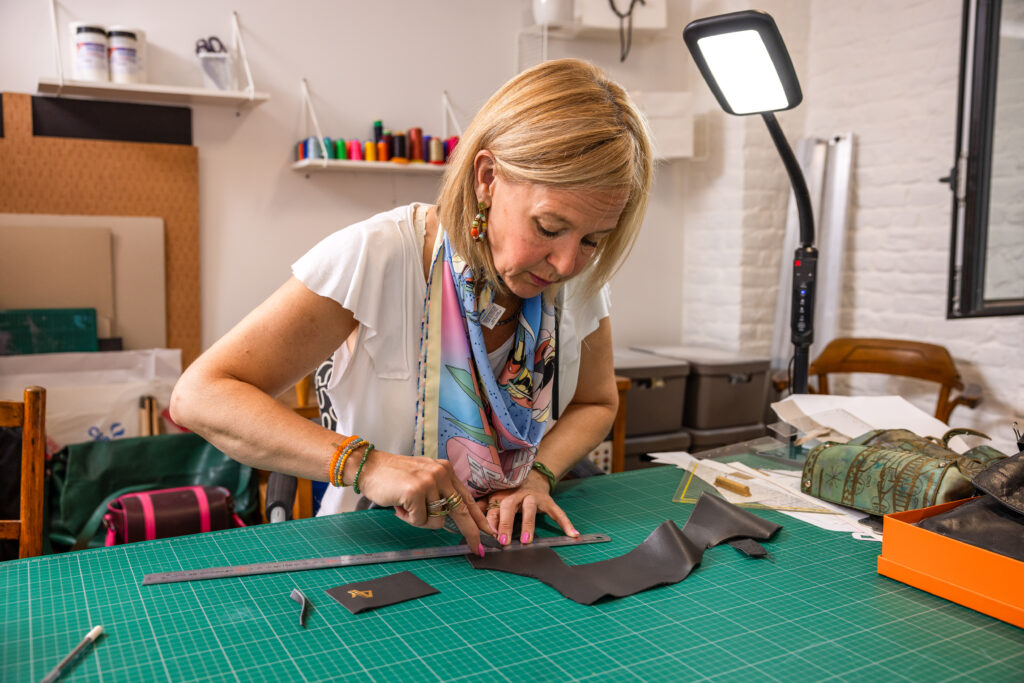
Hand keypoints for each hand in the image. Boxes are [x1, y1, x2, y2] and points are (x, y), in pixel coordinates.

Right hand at [356, 450, 495, 555]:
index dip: (479, 518)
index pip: (467, 498)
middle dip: (471, 533)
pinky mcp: (416, 492)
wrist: (369, 467)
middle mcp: (441, 473)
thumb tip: (455, 519)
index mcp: (446, 470)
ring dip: (421, 520)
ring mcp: (429, 482)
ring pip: (437, 520)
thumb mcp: (423, 479)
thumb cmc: (394, 477)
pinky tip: (399, 506)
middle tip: (476, 549)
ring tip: (407, 507)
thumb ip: (439, 493)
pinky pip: (420, 521)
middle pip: (462, 511)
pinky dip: (408, 519)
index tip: (489, 533)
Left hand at [479, 470, 579, 545]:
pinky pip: (557, 512)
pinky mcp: (548, 501)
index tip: (487, 538)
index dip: (490, 523)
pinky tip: (572, 534)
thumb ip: (481, 508)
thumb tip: (465, 522)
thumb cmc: (508, 492)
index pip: (492, 509)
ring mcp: (533, 497)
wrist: (533, 476)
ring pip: (530, 509)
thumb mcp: (493, 497)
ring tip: (527, 541)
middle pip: (509, 506)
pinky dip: (565, 523)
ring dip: (528, 525)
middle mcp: (516, 494)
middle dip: (506, 523)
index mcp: (500, 496)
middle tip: (503, 541)